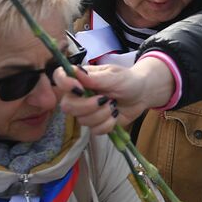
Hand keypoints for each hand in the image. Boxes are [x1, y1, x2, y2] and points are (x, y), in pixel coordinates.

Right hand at [54, 56, 174, 134]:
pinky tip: (115, 116)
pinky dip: (107, 125)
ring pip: (82, 120)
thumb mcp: (114, 76)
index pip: (59, 78)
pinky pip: (94, 130)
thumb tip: (76, 71)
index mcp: (80, 78)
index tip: (79, 88)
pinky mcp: (95, 124)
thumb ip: (96, 78)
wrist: (142, 95)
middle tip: (105, 100)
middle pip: (67, 106)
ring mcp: (86, 111)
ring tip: (114, 105)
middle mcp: (78, 95)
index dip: (64, 84)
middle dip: (87, 106)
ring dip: (102, 115)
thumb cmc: (127, 81)